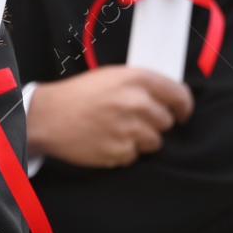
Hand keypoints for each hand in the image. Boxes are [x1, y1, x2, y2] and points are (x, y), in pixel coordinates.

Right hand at [27, 66, 193, 168]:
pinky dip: (124, 152)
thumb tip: (168, 97)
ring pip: (154, 142)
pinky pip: (135, 156)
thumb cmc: (79, 95)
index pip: (179, 95)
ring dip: (141, 139)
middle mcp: (136, 103)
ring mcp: (129, 129)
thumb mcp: (112, 76)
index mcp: (137, 79)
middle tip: (133, 120)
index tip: (182, 113)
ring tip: (117, 130)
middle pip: (167, 121)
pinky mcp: (120, 151)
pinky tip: (106, 140)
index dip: (183, 107)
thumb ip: (141, 85)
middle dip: (154, 123)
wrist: (48, 117)